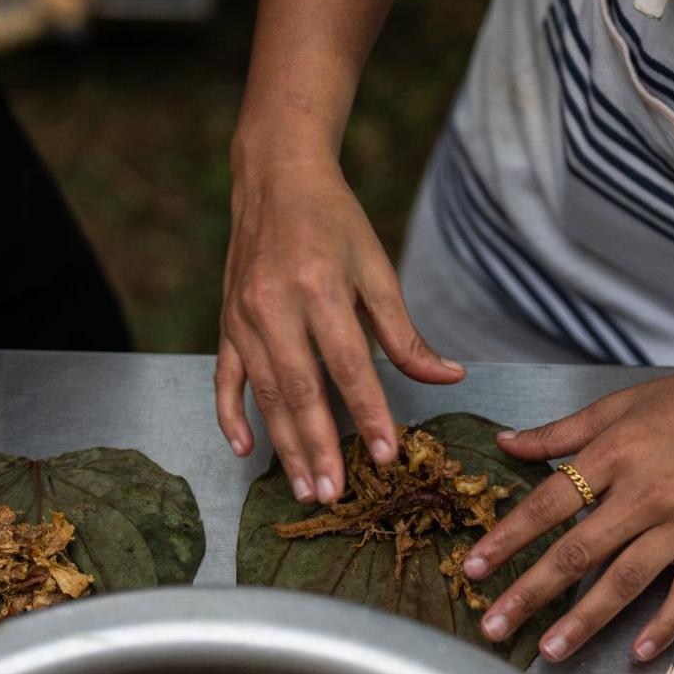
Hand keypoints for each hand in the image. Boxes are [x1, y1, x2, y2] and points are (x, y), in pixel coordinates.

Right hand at [216, 155, 463, 502]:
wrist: (275, 179)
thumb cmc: (334, 222)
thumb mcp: (376, 267)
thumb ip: (404, 331)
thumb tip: (448, 376)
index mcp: (319, 287)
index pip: (348, 365)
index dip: (370, 413)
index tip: (387, 455)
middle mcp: (275, 305)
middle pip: (299, 390)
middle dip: (319, 447)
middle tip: (335, 495)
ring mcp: (243, 317)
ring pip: (264, 394)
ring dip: (285, 446)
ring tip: (305, 489)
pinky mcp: (226, 323)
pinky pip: (225, 379)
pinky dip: (230, 417)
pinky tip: (246, 451)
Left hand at [460, 366, 673, 662]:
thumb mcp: (619, 404)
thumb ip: (559, 432)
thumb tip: (505, 442)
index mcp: (614, 455)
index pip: (548, 504)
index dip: (508, 538)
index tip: (474, 567)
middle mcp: (644, 495)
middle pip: (578, 552)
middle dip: (531, 592)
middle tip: (494, 625)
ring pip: (625, 581)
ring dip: (584, 620)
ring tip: (549, 650)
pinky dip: (664, 625)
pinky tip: (637, 653)